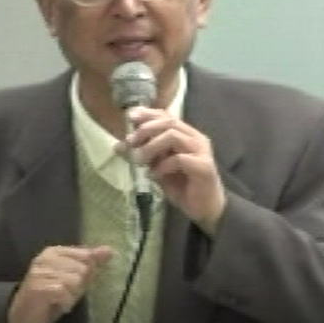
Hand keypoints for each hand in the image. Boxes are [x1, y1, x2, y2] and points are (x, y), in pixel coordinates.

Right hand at [7, 245, 112, 322]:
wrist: (21, 318)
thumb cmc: (50, 297)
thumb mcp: (74, 279)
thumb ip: (91, 263)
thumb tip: (110, 250)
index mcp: (55, 251)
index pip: (86, 256)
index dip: (86, 274)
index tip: (74, 284)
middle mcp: (46, 258)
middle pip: (83, 269)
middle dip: (79, 286)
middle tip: (64, 294)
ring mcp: (40, 271)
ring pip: (75, 280)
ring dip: (72, 296)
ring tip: (59, 299)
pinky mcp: (37, 287)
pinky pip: (64, 292)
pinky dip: (65, 303)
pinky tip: (57, 305)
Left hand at [117, 106, 226, 234]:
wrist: (205, 208)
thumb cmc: (182, 186)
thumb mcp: (156, 168)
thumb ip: (142, 155)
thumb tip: (118, 146)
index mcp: (186, 135)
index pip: (167, 116)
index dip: (148, 114)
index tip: (130, 117)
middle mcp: (196, 138)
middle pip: (169, 122)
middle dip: (146, 129)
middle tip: (130, 141)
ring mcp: (201, 151)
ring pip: (173, 136)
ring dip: (152, 146)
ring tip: (139, 159)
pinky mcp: (203, 166)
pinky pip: (179, 159)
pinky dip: (162, 165)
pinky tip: (154, 175)